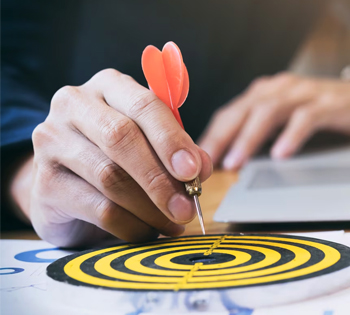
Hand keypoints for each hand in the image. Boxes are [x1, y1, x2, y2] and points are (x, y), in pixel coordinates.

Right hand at [24, 69, 211, 246]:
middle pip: (121, 138)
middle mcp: (74, 105)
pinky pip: (98, 208)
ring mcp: (52, 142)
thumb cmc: (118, 157)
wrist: (65, 186)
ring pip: (110, 177)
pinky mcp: (44, 183)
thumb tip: (202, 168)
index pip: (143, 104)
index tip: (192, 170)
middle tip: (186, 207)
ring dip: (150, 207)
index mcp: (108, 86)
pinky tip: (148, 231)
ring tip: (173, 223)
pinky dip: (131, 225)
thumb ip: (179, 151)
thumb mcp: (151, 145)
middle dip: (160, 178)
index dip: (171, 139)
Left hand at [199, 73, 349, 169]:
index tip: (195, 160)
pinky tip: (280, 154)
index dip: (212, 135)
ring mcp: (305, 94)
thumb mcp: (287, 121)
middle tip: (206, 162)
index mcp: (267, 93)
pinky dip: (291, 135)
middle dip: (222, 136)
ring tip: (236, 162)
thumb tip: (231, 161)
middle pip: (243, 109)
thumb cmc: (325, 113)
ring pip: (269, 111)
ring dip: (249, 137)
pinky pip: (306, 117)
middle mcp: (282, 88)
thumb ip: (262, 134)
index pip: (231, 112)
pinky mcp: (329, 103)